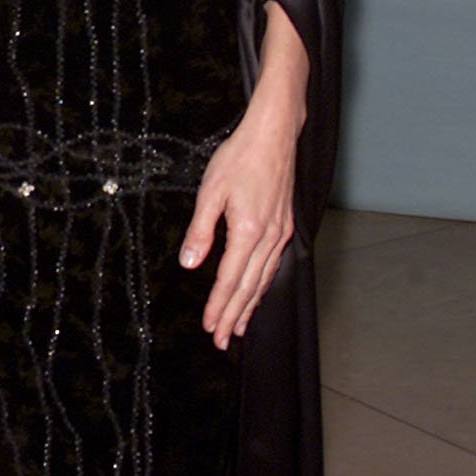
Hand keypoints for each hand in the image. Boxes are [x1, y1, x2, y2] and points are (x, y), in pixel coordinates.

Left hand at [179, 89, 298, 350]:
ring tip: (238, 327)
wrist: (274, 135)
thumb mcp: (211, 191)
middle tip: (221, 340)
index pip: (230, 279)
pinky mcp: (285, 225)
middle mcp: (268, 237)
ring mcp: (281, 233)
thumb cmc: (240, 157)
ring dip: (249, 305)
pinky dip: (262, 285)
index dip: (219, 306)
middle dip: (233, 316)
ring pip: (263, 279)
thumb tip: (189, 263)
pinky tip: (256, 292)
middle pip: (249, 287)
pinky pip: (273, 265)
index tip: (209, 327)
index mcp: (247, 230)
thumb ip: (200, 230)